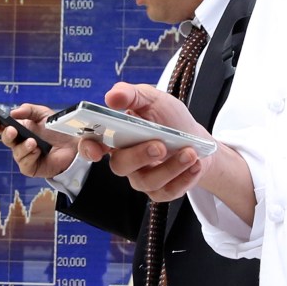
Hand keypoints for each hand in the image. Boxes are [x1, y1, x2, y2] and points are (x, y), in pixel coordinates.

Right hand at [0, 103, 79, 178]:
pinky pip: (24, 163)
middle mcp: (19, 142)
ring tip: (33, 142)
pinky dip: (30, 156)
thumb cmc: (57, 130)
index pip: (2, 126)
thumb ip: (29, 109)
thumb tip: (13, 112)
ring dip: (23, 147)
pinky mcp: (30, 167)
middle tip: (12, 130)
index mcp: (19, 128)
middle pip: (6, 139)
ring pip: (16, 152)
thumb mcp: (44, 114)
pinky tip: (38, 151)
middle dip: (7, 134)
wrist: (74, 147)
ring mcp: (24, 155)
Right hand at [77, 82, 254, 224]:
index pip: (92, 144)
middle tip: (160, 145)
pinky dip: (184, 178)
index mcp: (115, 136)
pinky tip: (196, 163)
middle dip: (139, 156)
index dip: (88, 148)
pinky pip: (167, 192)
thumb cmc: (169, 119)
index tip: (96, 151)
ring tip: (189, 152)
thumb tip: (112, 96)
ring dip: (170, 167)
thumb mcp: (153, 99)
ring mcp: (141, 177)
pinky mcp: (160, 192)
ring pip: (146, 181)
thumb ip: (131, 94)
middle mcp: (124, 159)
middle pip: (120, 165)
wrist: (198, 141)